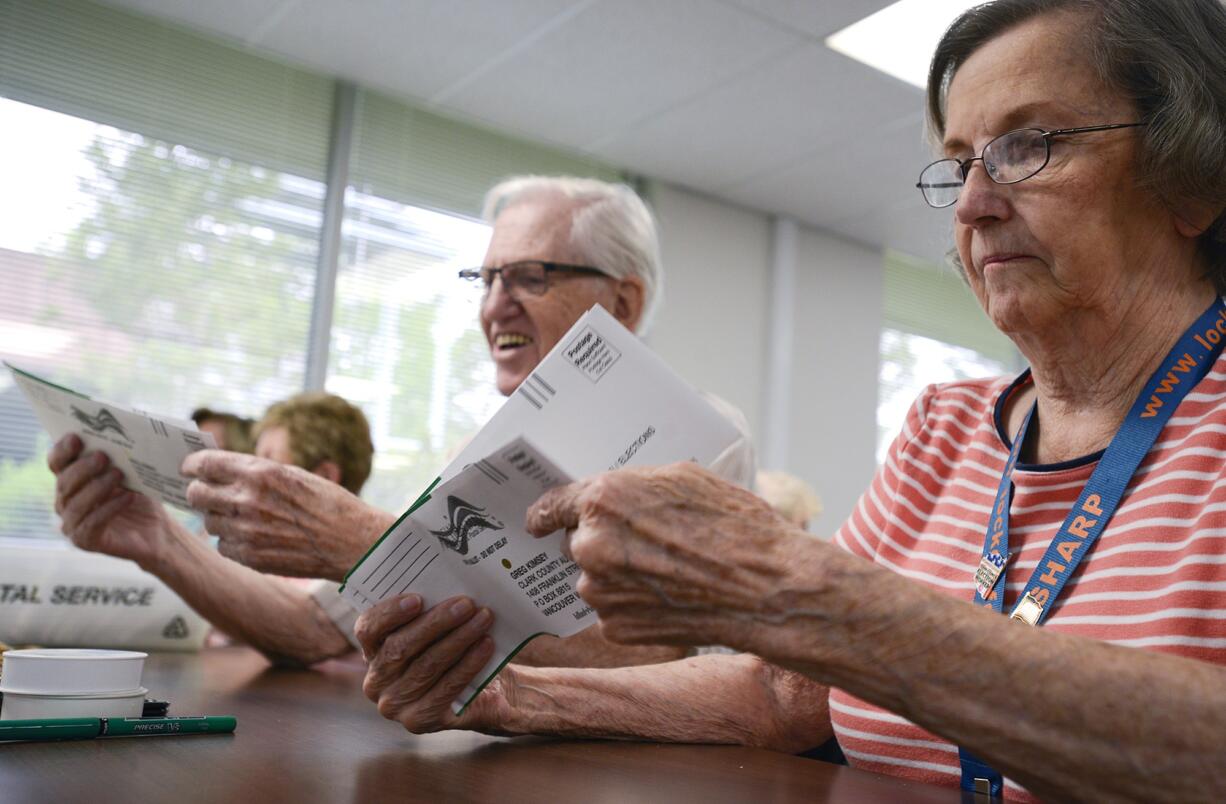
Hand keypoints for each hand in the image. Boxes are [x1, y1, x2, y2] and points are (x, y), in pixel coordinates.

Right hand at [48, 434, 173, 567]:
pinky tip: (128, 497)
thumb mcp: (132, 472)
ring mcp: (72, 523)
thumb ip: (121, 455)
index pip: (57, 463)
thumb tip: (122, 431)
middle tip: (103, 456)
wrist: (156, 531)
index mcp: (71, 479)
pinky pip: (92, 523)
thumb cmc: (141, 496)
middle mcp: (65, 501)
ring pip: (75, 504)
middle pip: (64, 482)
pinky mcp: (85, 540)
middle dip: (82, 468)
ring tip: (118, 475)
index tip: (76, 437)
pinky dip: (109, 508)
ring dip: (97, 487)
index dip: (62, 450)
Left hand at [181, 450, 392, 580]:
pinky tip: (253, 536)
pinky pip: (223, 545)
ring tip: (242, 517)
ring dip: (219, 517)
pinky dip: (232, 540)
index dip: (193, 464)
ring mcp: (247, 531)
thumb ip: (255, 473)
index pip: (206, 464)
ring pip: (208, 521)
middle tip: (205, 492)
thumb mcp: (293, 475)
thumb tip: (222, 469)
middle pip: (196, 494)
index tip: (190, 467)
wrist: (352, 541)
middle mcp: (248, 501)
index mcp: (261, 473)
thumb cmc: (328, 503)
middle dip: (198, 491)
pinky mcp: (250, 557)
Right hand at [355, 594, 510, 733]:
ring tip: (483, 619)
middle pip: (400, 647)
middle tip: (466, 604)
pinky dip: (468, 664)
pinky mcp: (418, 720)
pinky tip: (485, 645)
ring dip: (459, 639)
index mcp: (371, 651)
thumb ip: (431, 609)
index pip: (367, 629)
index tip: (417, 599)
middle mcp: (375, 681)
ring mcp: (394, 704)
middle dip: (436, 622)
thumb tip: (446, 583)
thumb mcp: (437, 627)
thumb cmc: (453, 648)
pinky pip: (445, 688)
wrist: (482, 689)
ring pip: (426, 666)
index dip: (389, 613)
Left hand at [525, 462, 805, 650]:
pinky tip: (669, 597)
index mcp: (601, 501)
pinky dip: (633, 605)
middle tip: (648, 543)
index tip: (538, 522)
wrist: (762, 588)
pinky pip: (613, 610)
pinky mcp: (615, 628)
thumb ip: (634, 486)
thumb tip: (616, 498)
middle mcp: (590, 546)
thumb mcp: (682, 478)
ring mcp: (600, 592)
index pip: (550, 506)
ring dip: (619, 575)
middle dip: (604, 541)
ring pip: (596, 578)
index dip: (546, 513)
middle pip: (578, 542)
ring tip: (669, 572)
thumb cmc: (732, 525)